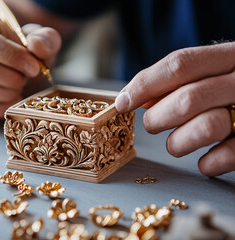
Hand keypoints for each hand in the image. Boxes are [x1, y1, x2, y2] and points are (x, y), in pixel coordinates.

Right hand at [0, 16, 60, 126]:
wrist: (12, 74)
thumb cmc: (22, 56)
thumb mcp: (38, 43)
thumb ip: (45, 39)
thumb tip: (36, 45)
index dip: (11, 56)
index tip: (34, 67)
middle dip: (10, 77)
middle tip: (25, 80)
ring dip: (5, 93)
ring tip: (18, 90)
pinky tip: (10, 101)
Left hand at [115, 42, 234, 175]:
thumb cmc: (233, 85)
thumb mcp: (214, 71)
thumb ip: (178, 79)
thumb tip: (136, 96)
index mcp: (230, 56)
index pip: (179, 64)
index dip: (144, 85)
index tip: (122, 103)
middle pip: (187, 99)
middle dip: (158, 119)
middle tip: (153, 125)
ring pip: (207, 127)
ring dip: (178, 143)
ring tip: (175, 144)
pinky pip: (229, 156)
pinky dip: (208, 163)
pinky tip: (203, 160)